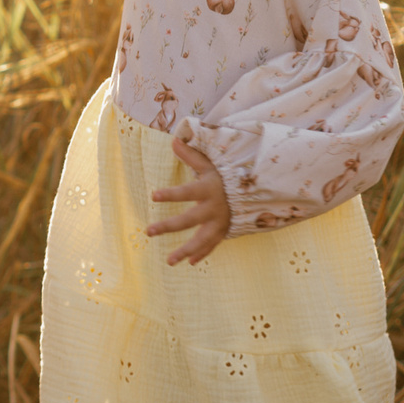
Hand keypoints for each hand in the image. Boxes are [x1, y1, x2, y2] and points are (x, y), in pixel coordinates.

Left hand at [146, 137, 229, 263]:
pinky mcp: (224, 231)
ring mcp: (220, 223)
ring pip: (201, 240)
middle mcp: (213, 208)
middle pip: (188, 220)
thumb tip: (173, 140)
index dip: (170, 194)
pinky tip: (189, 262)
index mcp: (208, 189)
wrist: (255, 191)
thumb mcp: (210, 165)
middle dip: (168, 226)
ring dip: (184, 251)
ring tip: (168, 261)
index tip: (153, 196)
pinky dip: (202, 254)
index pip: (186, 192)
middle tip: (148, 232)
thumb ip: (191, 156)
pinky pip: (212, 245)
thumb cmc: (226, 176)